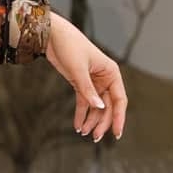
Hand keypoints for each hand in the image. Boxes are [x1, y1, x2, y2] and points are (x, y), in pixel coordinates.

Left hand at [46, 14, 127, 141]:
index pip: (119, 99)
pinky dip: (81, 114)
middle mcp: (105, 79)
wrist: (53, 36)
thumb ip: (88, 90)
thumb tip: (99, 107)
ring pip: (96, 107)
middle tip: (95, 137)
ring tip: (84, 133)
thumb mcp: (79, 70)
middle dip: (102, 122)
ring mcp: (93, 82)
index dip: (118, 117)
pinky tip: (78, 125)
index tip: (116, 132)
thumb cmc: (70, 46)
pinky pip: (84, 102)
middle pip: (108, 106)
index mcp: (112, 73)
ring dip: (91, 120)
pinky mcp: (80, 84)